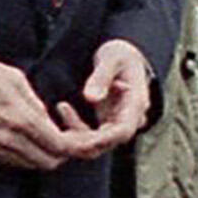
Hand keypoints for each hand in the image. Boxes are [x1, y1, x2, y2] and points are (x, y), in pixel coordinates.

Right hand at [0, 54, 84, 172]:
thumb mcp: (17, 80)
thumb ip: (36, 104)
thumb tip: (48, 122)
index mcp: (22, 118)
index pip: (60, 146)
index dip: (75, 145)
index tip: (77, 136)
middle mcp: (9, 139)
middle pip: (49, 162)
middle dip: (61, 153)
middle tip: (63, 139)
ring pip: (31, 165)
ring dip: (42, 155)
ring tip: (44, 139)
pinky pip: (12, 162)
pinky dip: (24, 156)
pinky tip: (24, 140)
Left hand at [54, 38, 154, 157]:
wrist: (123, 57)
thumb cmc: (120, 54)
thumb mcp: (111, 59)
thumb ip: (101, 77)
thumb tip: (89, 98)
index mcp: (136, 104)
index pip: (123, 131)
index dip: (104, 139)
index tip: (82, 139)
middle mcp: (129, 118)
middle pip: (109, 142)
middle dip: (83, 141)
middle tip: (61, 131)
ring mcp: (117, 123)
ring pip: (98, 142)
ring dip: (76, 134)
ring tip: (62, 107)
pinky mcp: (106, 123)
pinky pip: (90, 135)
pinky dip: (75, 126)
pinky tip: (63, 107)